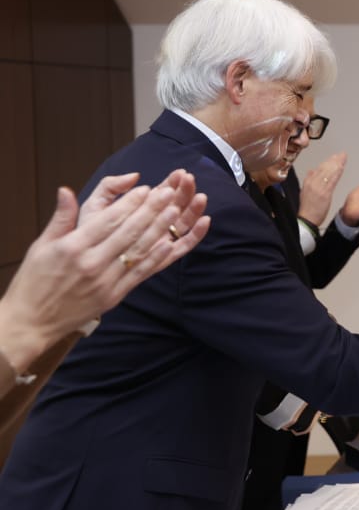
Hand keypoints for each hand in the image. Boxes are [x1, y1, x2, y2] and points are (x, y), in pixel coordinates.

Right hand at [0, 170, 210, 371]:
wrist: (31, 321)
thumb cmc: (34, 281)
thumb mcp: (41, 245)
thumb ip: (61, 218)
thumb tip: (66, 190)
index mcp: (72, 247)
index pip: (108, 220)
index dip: (129, 203)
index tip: (146, 188)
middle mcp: (91, 262)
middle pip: (128, 232)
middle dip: (151, 210)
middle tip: (169, 193)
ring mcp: (104, 281)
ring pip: (137, 250)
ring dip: (159, 229)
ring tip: (175, 211)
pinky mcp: (113, 296)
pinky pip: (139, 274)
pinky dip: (155, 258)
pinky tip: (170, 244)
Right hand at [298, 152, 346, 226]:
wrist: (307, 219)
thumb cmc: (307, 207)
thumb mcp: (305, 191)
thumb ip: (309, 179)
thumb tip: (311, 170)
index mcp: (308, 182)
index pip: (319, 168)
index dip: (328, 161)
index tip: (335, 156)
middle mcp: (312, 183)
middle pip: (325, 168)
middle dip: (334, 160)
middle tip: (342, 154)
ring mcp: (318, 188)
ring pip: (329, 173)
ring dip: (337, 164)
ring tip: (343, 158)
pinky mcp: (324, 194)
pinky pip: (331, 181)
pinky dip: (337, 174)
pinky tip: (341, 168)